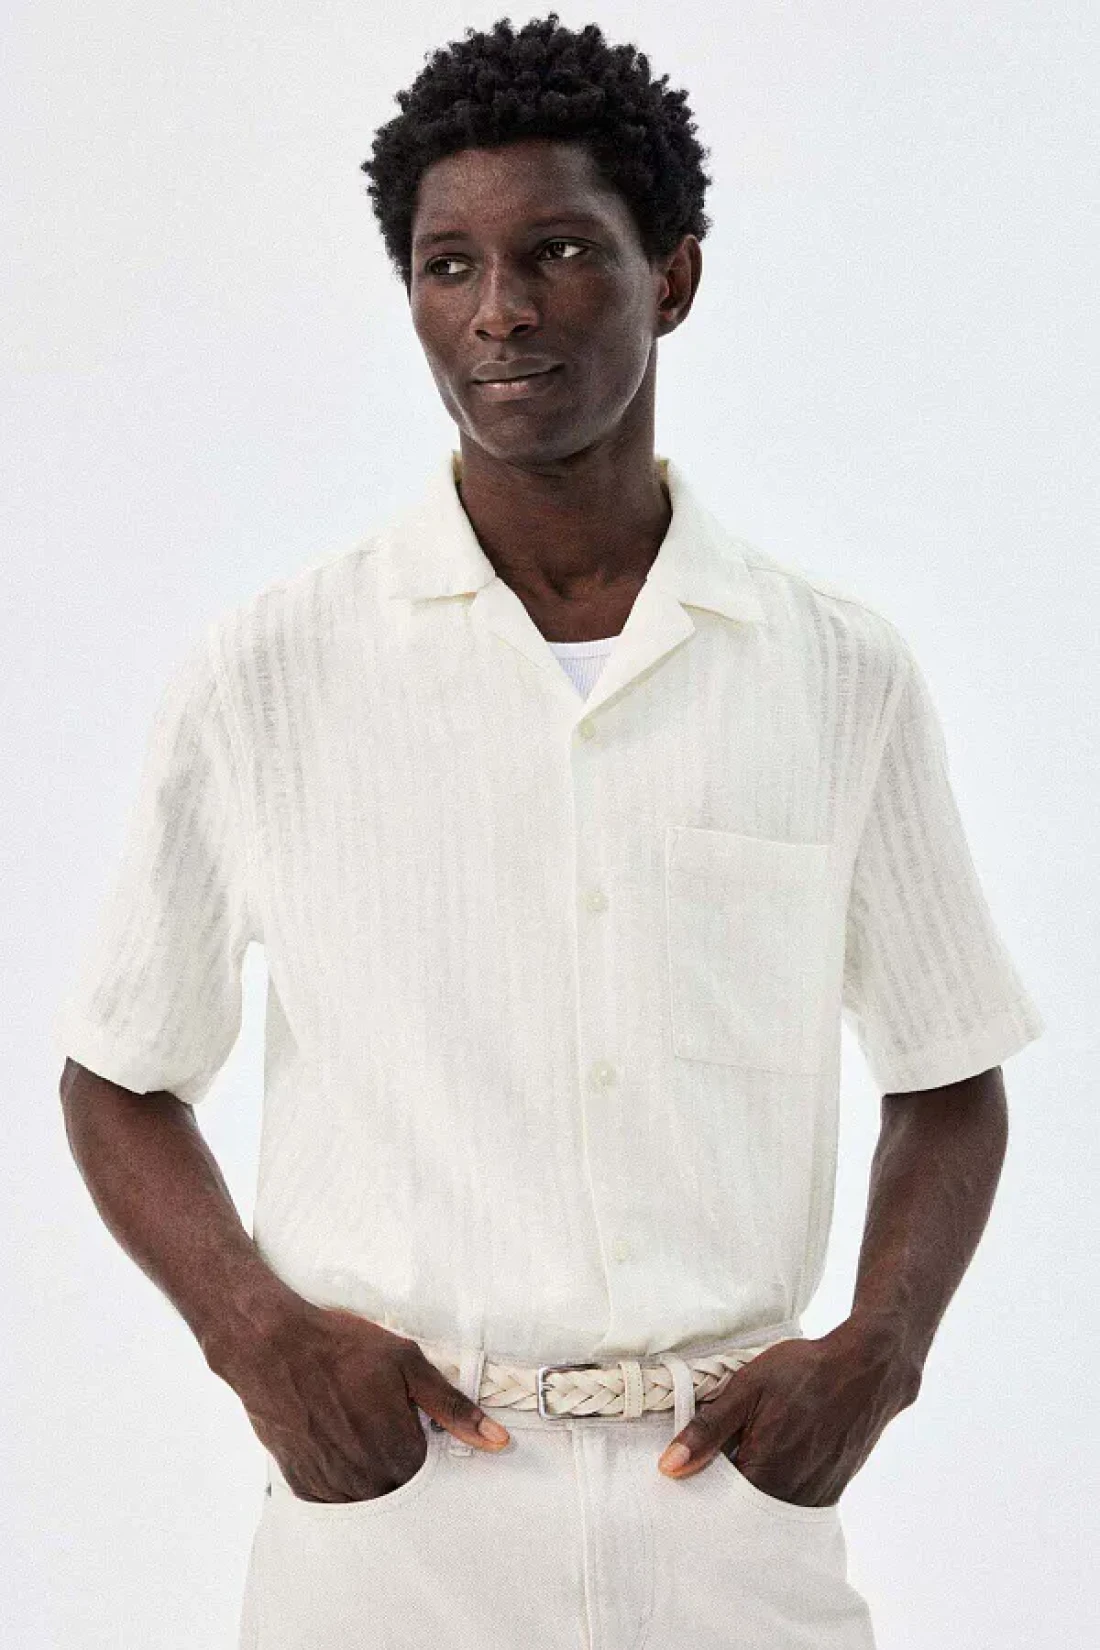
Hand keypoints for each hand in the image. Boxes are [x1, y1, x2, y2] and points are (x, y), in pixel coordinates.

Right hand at [223, 1304, 510, 1501]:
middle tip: (376, 1418)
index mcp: (400, 1454)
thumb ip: (453, 1408)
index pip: (429, 1471)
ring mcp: (331, 1487)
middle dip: (395, 1457)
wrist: (272, 1347)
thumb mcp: (407, 1364)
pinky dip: (337, 1474)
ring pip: (365, 1494)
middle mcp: (367, 1481)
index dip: (420, 1440)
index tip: (407, 1419)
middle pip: (397, 1486)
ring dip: (367, 1470)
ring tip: (353, 1424)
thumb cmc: (342, 1348)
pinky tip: (332, 1437)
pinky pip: (332, 1496)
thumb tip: (497, 1441)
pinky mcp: (301, 1484)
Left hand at [656, 1320, 921, 1506]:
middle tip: (713, 1462)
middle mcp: (790, 1496)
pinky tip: (774, 1458)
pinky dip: (777, 1488)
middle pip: (742, 1511)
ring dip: (752, 1491)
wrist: (867, 1370)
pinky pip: (793, 1503)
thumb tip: (668, 1467)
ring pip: (768, 1508)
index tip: (686, 1473)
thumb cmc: (804, 1372)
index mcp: (763, 1473)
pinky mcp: (831, 1491)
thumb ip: (707, 1430)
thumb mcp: (746, 1388)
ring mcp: (814, 1497)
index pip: (715, 1503)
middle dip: (723, 1493)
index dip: (698, 1487)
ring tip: (747, 1454)